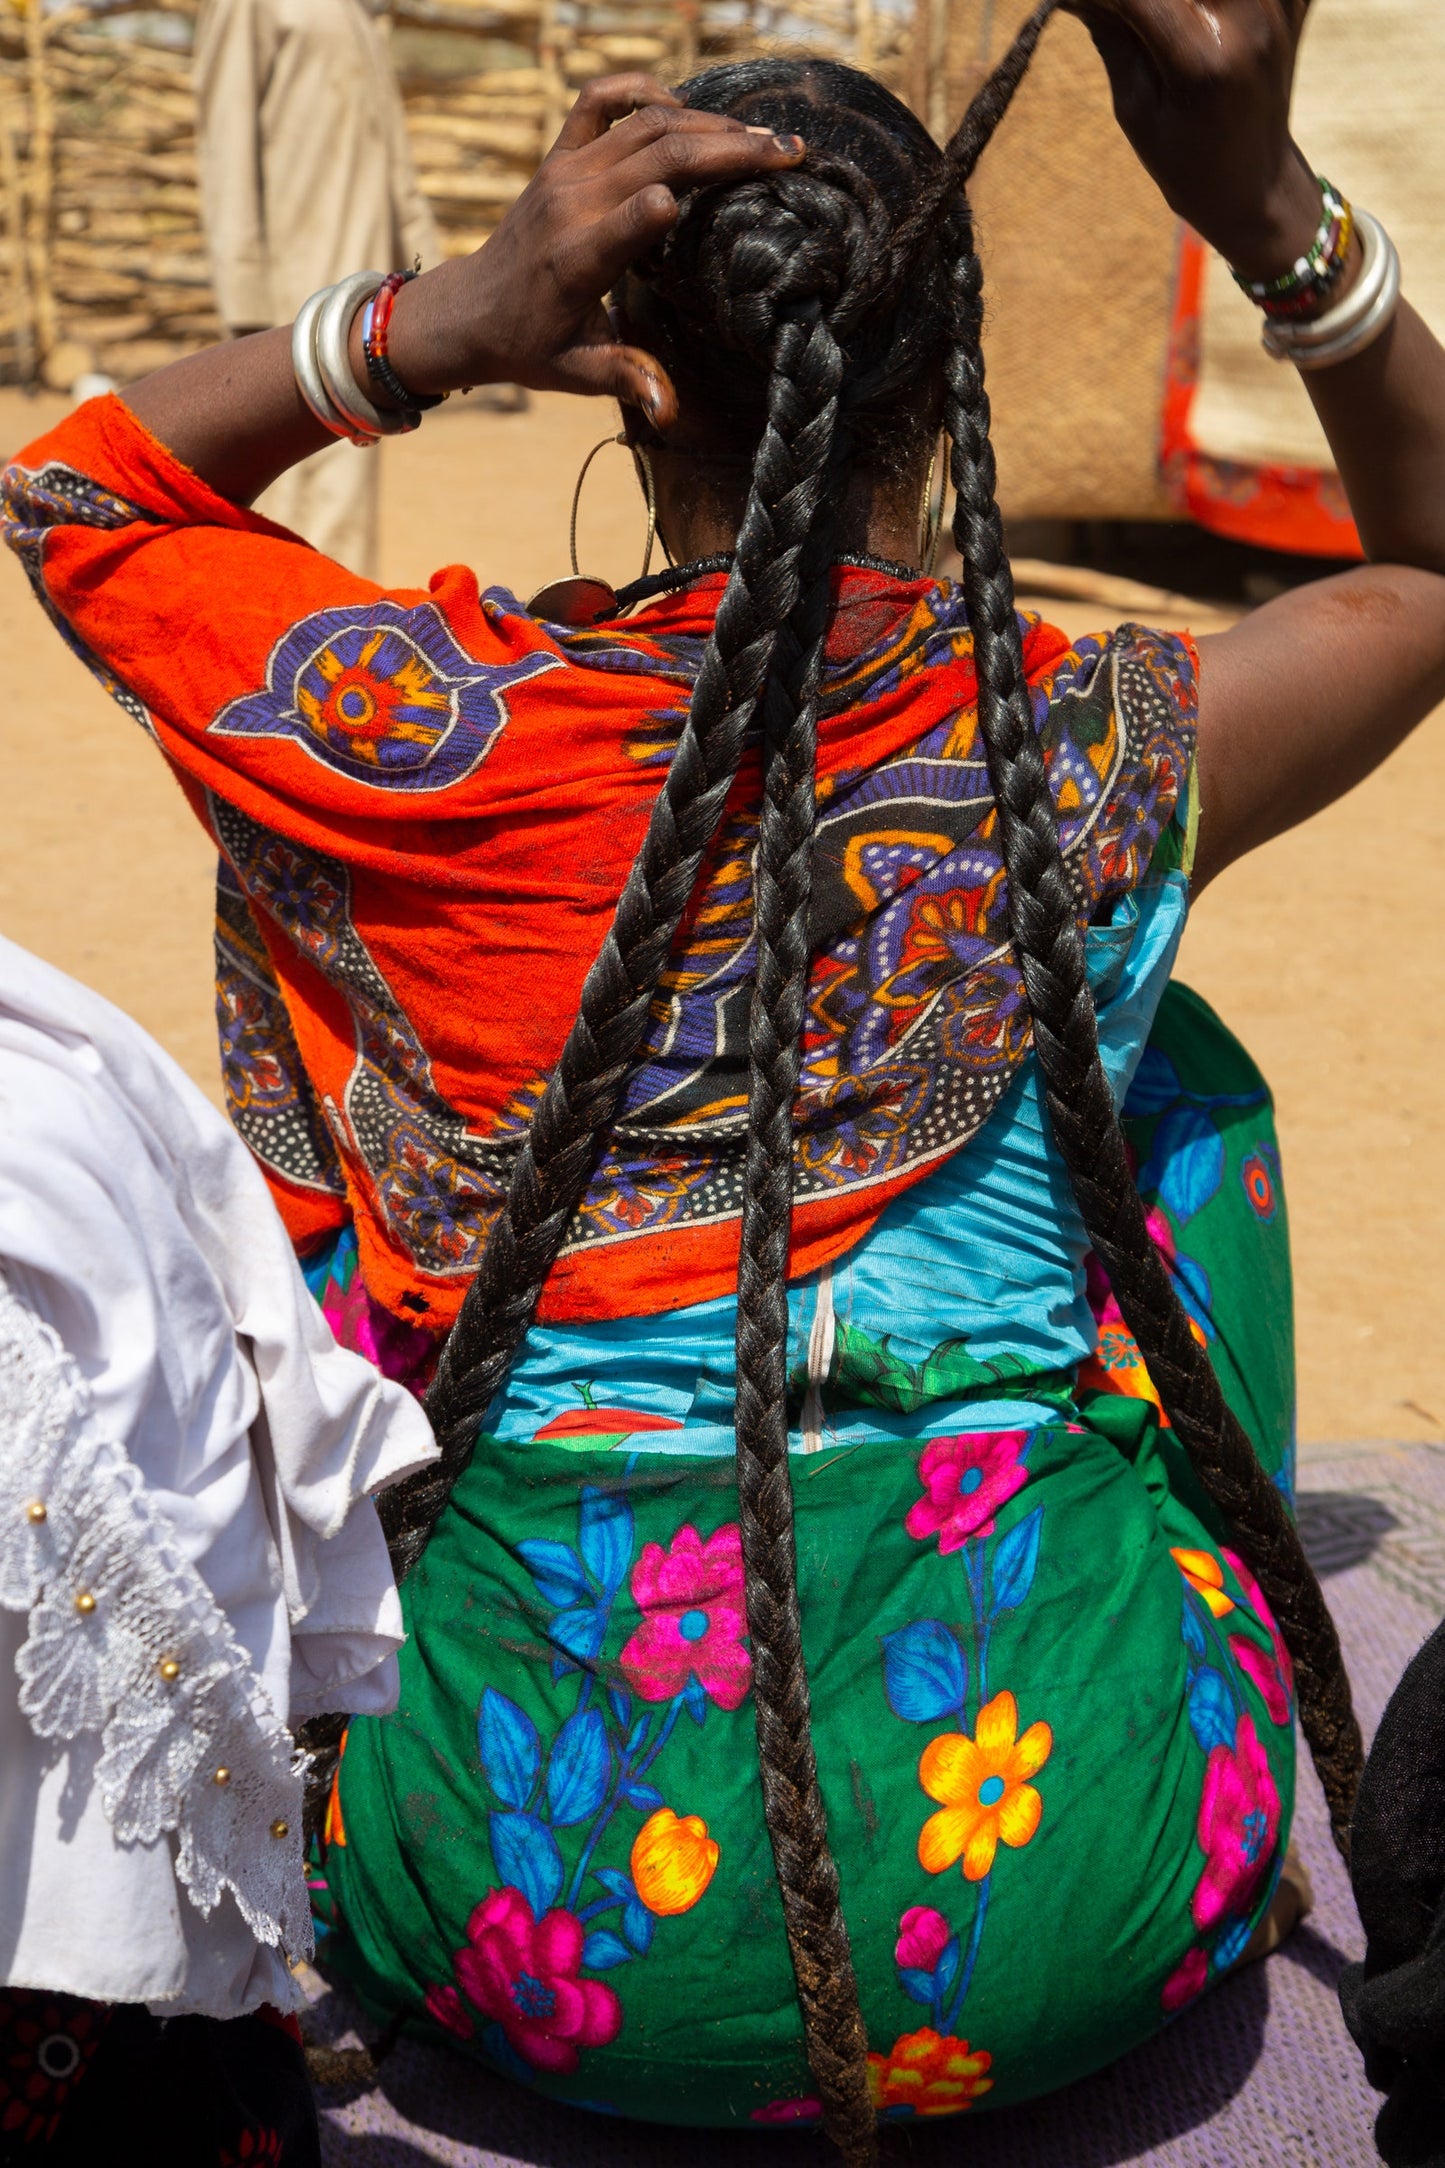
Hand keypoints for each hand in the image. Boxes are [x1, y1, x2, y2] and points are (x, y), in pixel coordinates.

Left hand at [380, 76, 806, 419]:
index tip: (759, 184)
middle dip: (731, 148)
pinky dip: (641, 90)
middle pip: (661, 152)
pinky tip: (683, 104)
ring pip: (643, 123)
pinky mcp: (559, 157)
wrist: (470, 311)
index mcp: (578, 258)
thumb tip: (668, 412)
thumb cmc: (530, 346)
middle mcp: (572, 203)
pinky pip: (598, 102)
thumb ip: (625, 381)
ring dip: (707, 123)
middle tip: (788, 154)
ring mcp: (564, 171)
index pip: (639, 209)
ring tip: (760, 137)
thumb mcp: (575, 374)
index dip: (692, 193)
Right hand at [1068, 0, 1320, 277]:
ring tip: (1160, 22)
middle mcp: (1251, 19)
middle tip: (1124, 15)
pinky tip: (1201, 20)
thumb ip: (1112, 34)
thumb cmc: (1186, 161)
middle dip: (1143, 0)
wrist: (1257, 186)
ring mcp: (1281, 4)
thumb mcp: (1135, 109)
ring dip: (1174, 3)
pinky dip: (1212, 4)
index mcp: (1204, 59)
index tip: (1070, 3)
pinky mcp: (1297, 0)